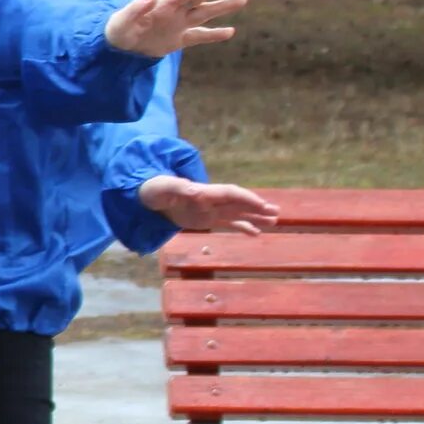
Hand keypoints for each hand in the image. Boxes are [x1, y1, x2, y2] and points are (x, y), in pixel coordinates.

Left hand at [106, 0, 247, 57]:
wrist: (114, 47)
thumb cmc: (116, 30)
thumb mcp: (122, 20)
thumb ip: (136, 7)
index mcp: (163, 4)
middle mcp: (174, 11)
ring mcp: (177, 25)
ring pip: (205, 13)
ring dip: (224, 6)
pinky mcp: (177, 40)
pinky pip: (199, 37)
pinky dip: (214, 35)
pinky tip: (230, 31)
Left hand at [139, 175, 279, 234]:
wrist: (148, 197)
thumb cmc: (155, 190)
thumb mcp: (164, 189)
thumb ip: (178, 189)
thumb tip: (194, 191)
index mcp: (205, 191)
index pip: (231, 193)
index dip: (246, 198)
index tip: (262, 205)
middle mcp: (212, 200)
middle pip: (239, 202)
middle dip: (257, 207)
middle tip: (276, 212)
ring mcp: (211, 210)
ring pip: (238, 213)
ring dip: (255, 217)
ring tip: (274, 221)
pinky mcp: (207, 219)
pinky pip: (229, 223)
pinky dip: (243, 228)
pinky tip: (256, 234)